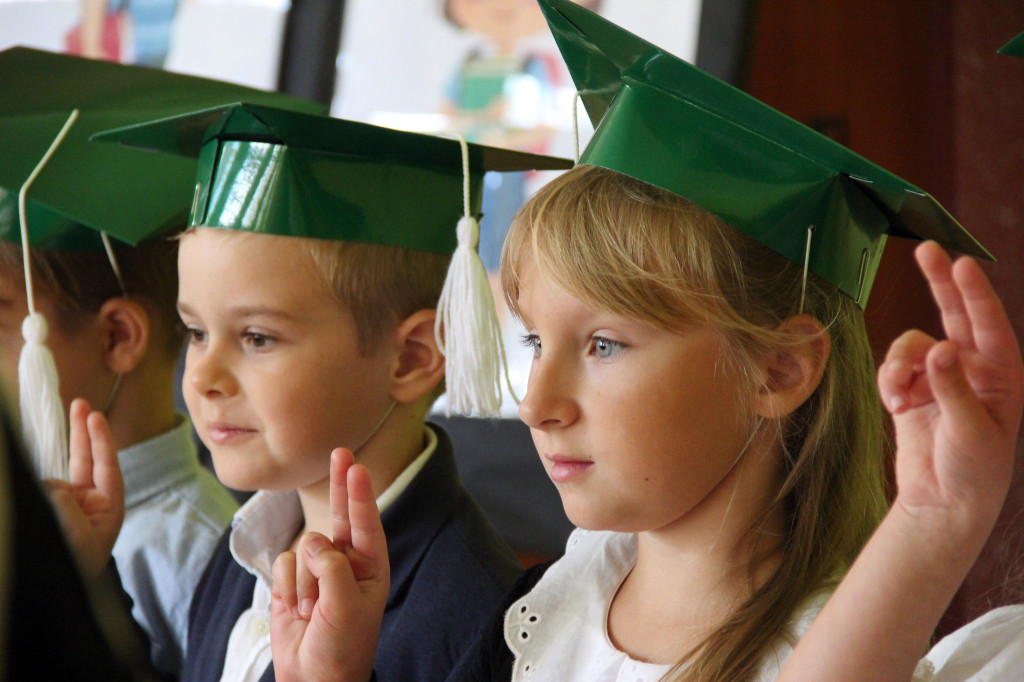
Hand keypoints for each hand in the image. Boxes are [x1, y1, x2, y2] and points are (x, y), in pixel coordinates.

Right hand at [44, 397, 123, 578]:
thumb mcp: (76, 534)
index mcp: (107, 511)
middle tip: (80, 402)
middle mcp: (88, 508)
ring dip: (46, 480)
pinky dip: (34, 487)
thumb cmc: (74, 569)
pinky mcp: (45, 514)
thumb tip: (50, 482)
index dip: (101, 441)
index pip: (107, 467)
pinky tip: (29, 490)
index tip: (94, 415)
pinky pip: (40, 492)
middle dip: (82, 433)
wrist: (52, 599)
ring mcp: (65, 511)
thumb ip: (64, 502)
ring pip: (54, 481)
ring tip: (51, 505)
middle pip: (87, 462)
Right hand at [271, 448, 389, 681]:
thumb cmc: (342, 647)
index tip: (356, 467)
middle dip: (339, 486)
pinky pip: (282, 564)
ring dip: (303, 579)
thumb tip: (313, 542)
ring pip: (302, 548)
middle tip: (341, 452)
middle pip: (340, 515)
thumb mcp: (346, 607)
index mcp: (370, 567)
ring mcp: (316, 570)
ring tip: (312, 609)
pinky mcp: (290, 581)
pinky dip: (285, 586)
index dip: (360, 494)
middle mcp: (345, 562)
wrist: (314, 680)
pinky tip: (295, 610)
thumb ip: (332, 569)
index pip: (365, 523)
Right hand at [879, 241, 1022, 529]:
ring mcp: (940, 378)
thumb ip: (953, 386)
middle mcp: (972, 370)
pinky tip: (895, 406)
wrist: (943, 503)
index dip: (974, 293)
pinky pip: (893, 369)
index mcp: (1002, 376)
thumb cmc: (973, 469)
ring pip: (912, 346)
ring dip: (899, 366)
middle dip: (940, 284)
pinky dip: (890, 384)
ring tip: (898, 396)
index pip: (989, 325)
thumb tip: (939, 348)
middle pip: (955, 314)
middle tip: (927, 250)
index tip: (962, 264)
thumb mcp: (970, 429)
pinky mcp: (912, 391)